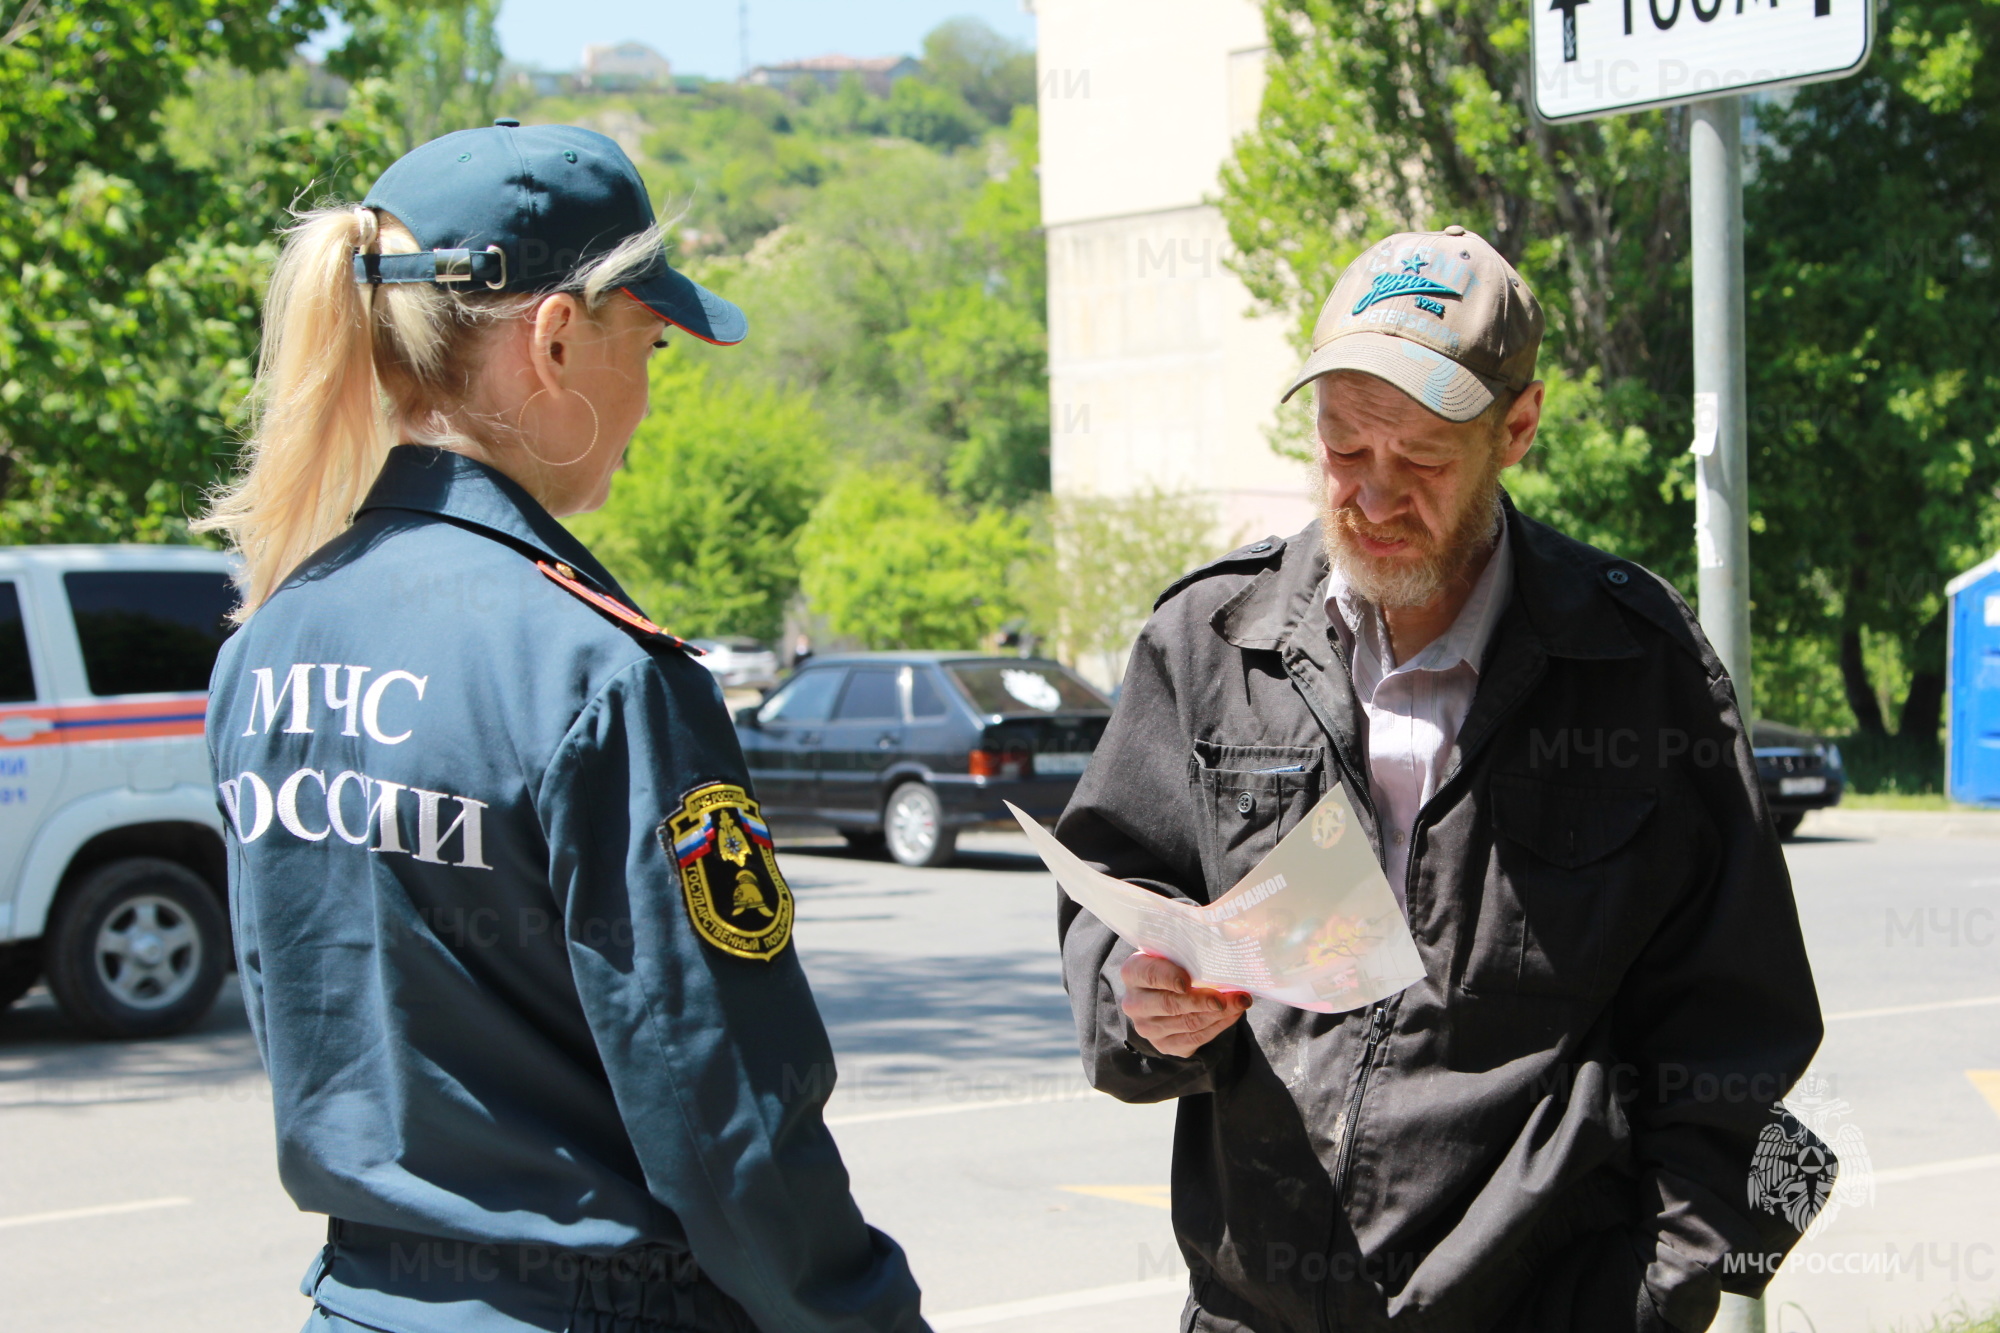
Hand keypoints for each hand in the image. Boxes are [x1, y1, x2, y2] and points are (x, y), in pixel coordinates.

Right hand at [1119, 952, 1251, 1057]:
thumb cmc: (1174, 964)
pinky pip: (1195, 1038)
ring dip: (1218, 1014)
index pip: (1149, 974)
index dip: (1168, 977)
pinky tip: (1233, 1013)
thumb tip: (1234, 933)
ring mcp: (1148, 1028)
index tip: (1188, 980)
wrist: (1165, 992)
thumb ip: (1193, 945)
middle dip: (1202, 1001)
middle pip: (1170, 1004)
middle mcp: (1134, 1003)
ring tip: (1241, 1001)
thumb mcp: (1175, 950)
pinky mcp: (1165, 1045)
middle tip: (1228, 996)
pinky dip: (1218, 1026)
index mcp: (1133, 972)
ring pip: (1187, 1023)